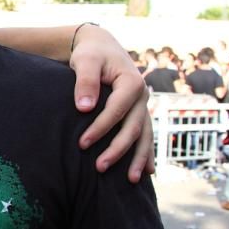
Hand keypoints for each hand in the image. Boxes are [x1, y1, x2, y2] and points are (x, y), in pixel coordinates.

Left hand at [69, 24, 153, 182]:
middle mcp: (142, 96)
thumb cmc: (91, 54)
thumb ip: (85, 81)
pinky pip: (145, 135)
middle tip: (100, 168)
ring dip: (138, 158)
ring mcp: (142, 105)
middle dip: (118, 149)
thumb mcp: (85, 61)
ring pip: (144, 135)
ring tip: (131, 181)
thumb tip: (84, 107)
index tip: (82, 144)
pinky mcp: (138, 112)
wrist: (101, 47)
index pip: (116, 110)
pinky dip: (146, 153)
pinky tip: (146, 172)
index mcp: (131, 82)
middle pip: (133, 127)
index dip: (100, 128)